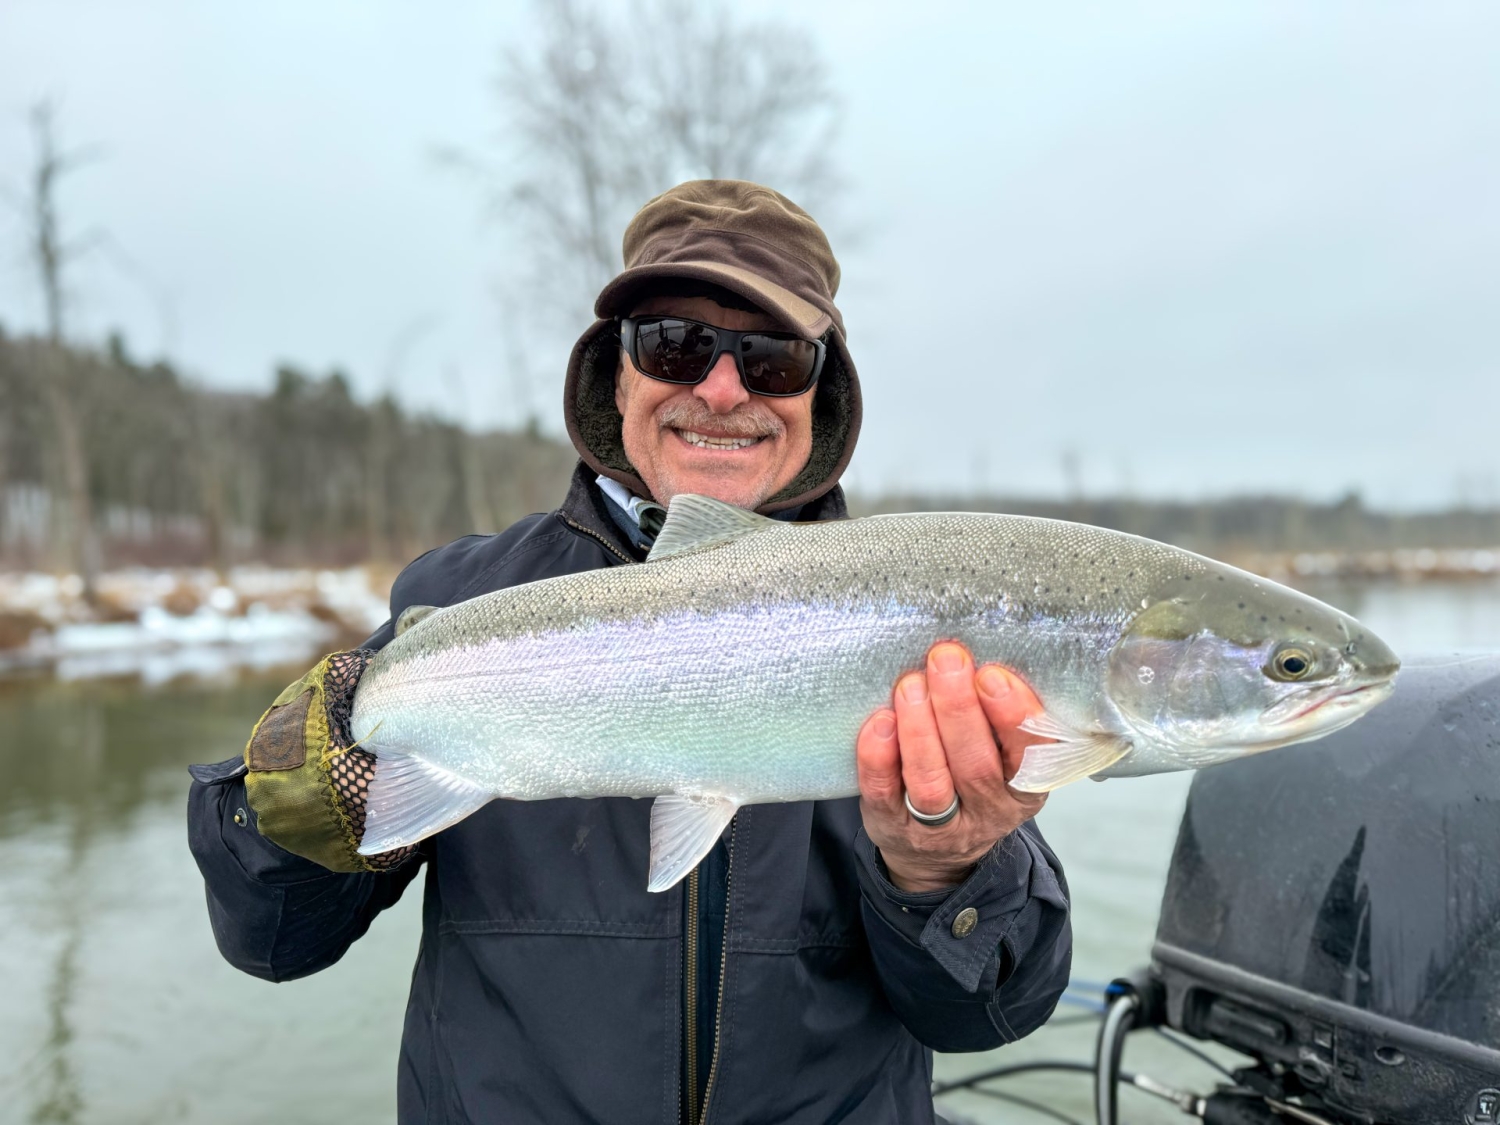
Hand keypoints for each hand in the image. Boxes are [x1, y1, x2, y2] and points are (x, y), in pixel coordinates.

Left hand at [856, 642, 1049, 892]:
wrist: (936, 851)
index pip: (1031, 757)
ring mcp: (939, 827)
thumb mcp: (1003, 756)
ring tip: (910, 685)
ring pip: (931, 781)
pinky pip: (884, 794)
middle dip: (959, 709)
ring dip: (919, 729)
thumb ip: (996, 715)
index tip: (992, 675)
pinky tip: (879, 723)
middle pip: (976, 766)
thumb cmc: (972, 778)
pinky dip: (879, 757)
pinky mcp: (895, 827)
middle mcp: (988, 812)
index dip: (1013, 717)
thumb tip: (974, 653)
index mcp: (1026, 789)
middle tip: (945, 661)